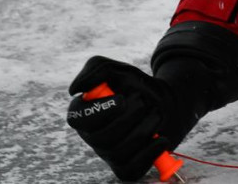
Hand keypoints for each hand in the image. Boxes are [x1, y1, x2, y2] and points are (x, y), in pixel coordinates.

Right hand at [67, 56, 201, 181]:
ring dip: (144, 129)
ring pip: (119, 152)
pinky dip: (149, 152)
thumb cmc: (135, 85)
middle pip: (101, 138)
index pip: (77, 119)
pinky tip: (160, 139)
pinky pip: (132, 168)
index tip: (122, 100)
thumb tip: (74, 90)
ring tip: (154, 114)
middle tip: (143, 102)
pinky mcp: (125, 167)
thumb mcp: (117, 69)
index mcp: (84, 113)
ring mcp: (108, 154)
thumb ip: (94, 71)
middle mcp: (92, 136)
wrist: (163, 103)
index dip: (99, 112)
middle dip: (128, 118)